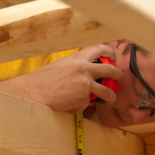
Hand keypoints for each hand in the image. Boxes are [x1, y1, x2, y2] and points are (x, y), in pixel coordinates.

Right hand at [0, 44, 121, 112]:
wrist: (35, 91)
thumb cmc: (44, 79)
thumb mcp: (62, 64)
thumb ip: (76, 64)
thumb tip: (86, 66)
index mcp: (78, 58)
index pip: (100, 48)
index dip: (110, 52)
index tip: (113, 57)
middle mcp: (84, 69)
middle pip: (111, 70)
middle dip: (119, 76)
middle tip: (120, 79)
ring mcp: (85, 84)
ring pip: (107, 92)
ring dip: (111, 97)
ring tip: (111, 99)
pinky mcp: (82, 98)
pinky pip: (88, 103)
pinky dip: (81, 106)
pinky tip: (73, 104)